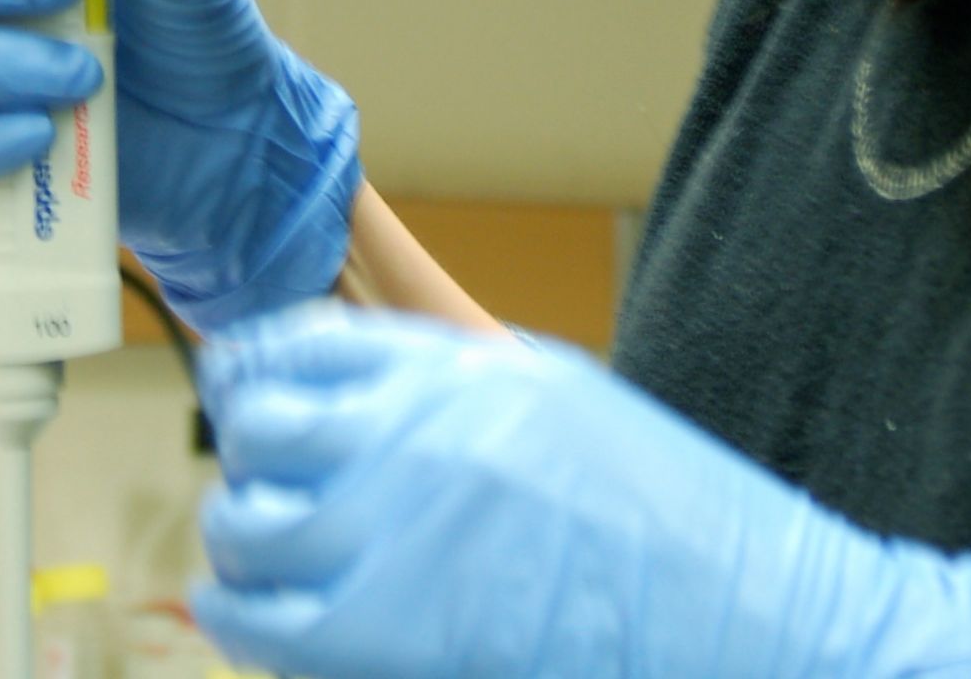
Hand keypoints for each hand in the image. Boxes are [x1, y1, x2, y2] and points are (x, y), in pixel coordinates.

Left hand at [192, 306, 970, 677]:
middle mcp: (418, 432)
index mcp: (463, 371)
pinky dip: (238, 611)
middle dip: (247, 452)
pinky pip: (264, 615)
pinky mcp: (393, 627)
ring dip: (242, 534)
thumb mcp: (557, 400)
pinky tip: (245, 607)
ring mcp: (400, 526)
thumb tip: (359, 401)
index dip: (256, 367)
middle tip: (264, 477)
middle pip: (263, 425)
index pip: (307, 344)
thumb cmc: (661, 509)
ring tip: (257, 551)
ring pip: (250, 520)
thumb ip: (453, 390)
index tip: (243, 386)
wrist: (732, 600)